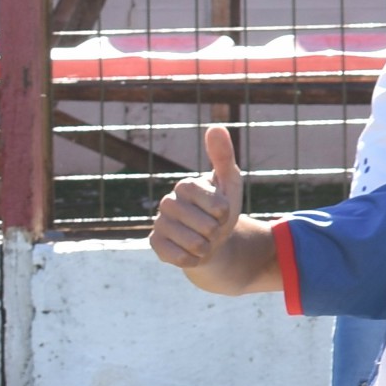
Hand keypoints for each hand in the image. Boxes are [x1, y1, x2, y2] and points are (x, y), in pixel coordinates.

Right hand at [149, 124, 246, 268]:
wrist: (215, 241)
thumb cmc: (222, 210)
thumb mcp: (230, 183)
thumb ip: (223, 156)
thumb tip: (215, 126)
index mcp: (185, 186)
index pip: (208, 199)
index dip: (221, 208)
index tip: (223, 210)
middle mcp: (167, 203)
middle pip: (202, 223)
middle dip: (217, 229)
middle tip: (214, 227)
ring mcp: (160, 224)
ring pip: (192, 242)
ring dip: (207, 245)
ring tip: (205, 240)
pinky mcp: (155, 244)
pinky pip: (178, 257)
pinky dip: (193, 258)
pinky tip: (193, 252)